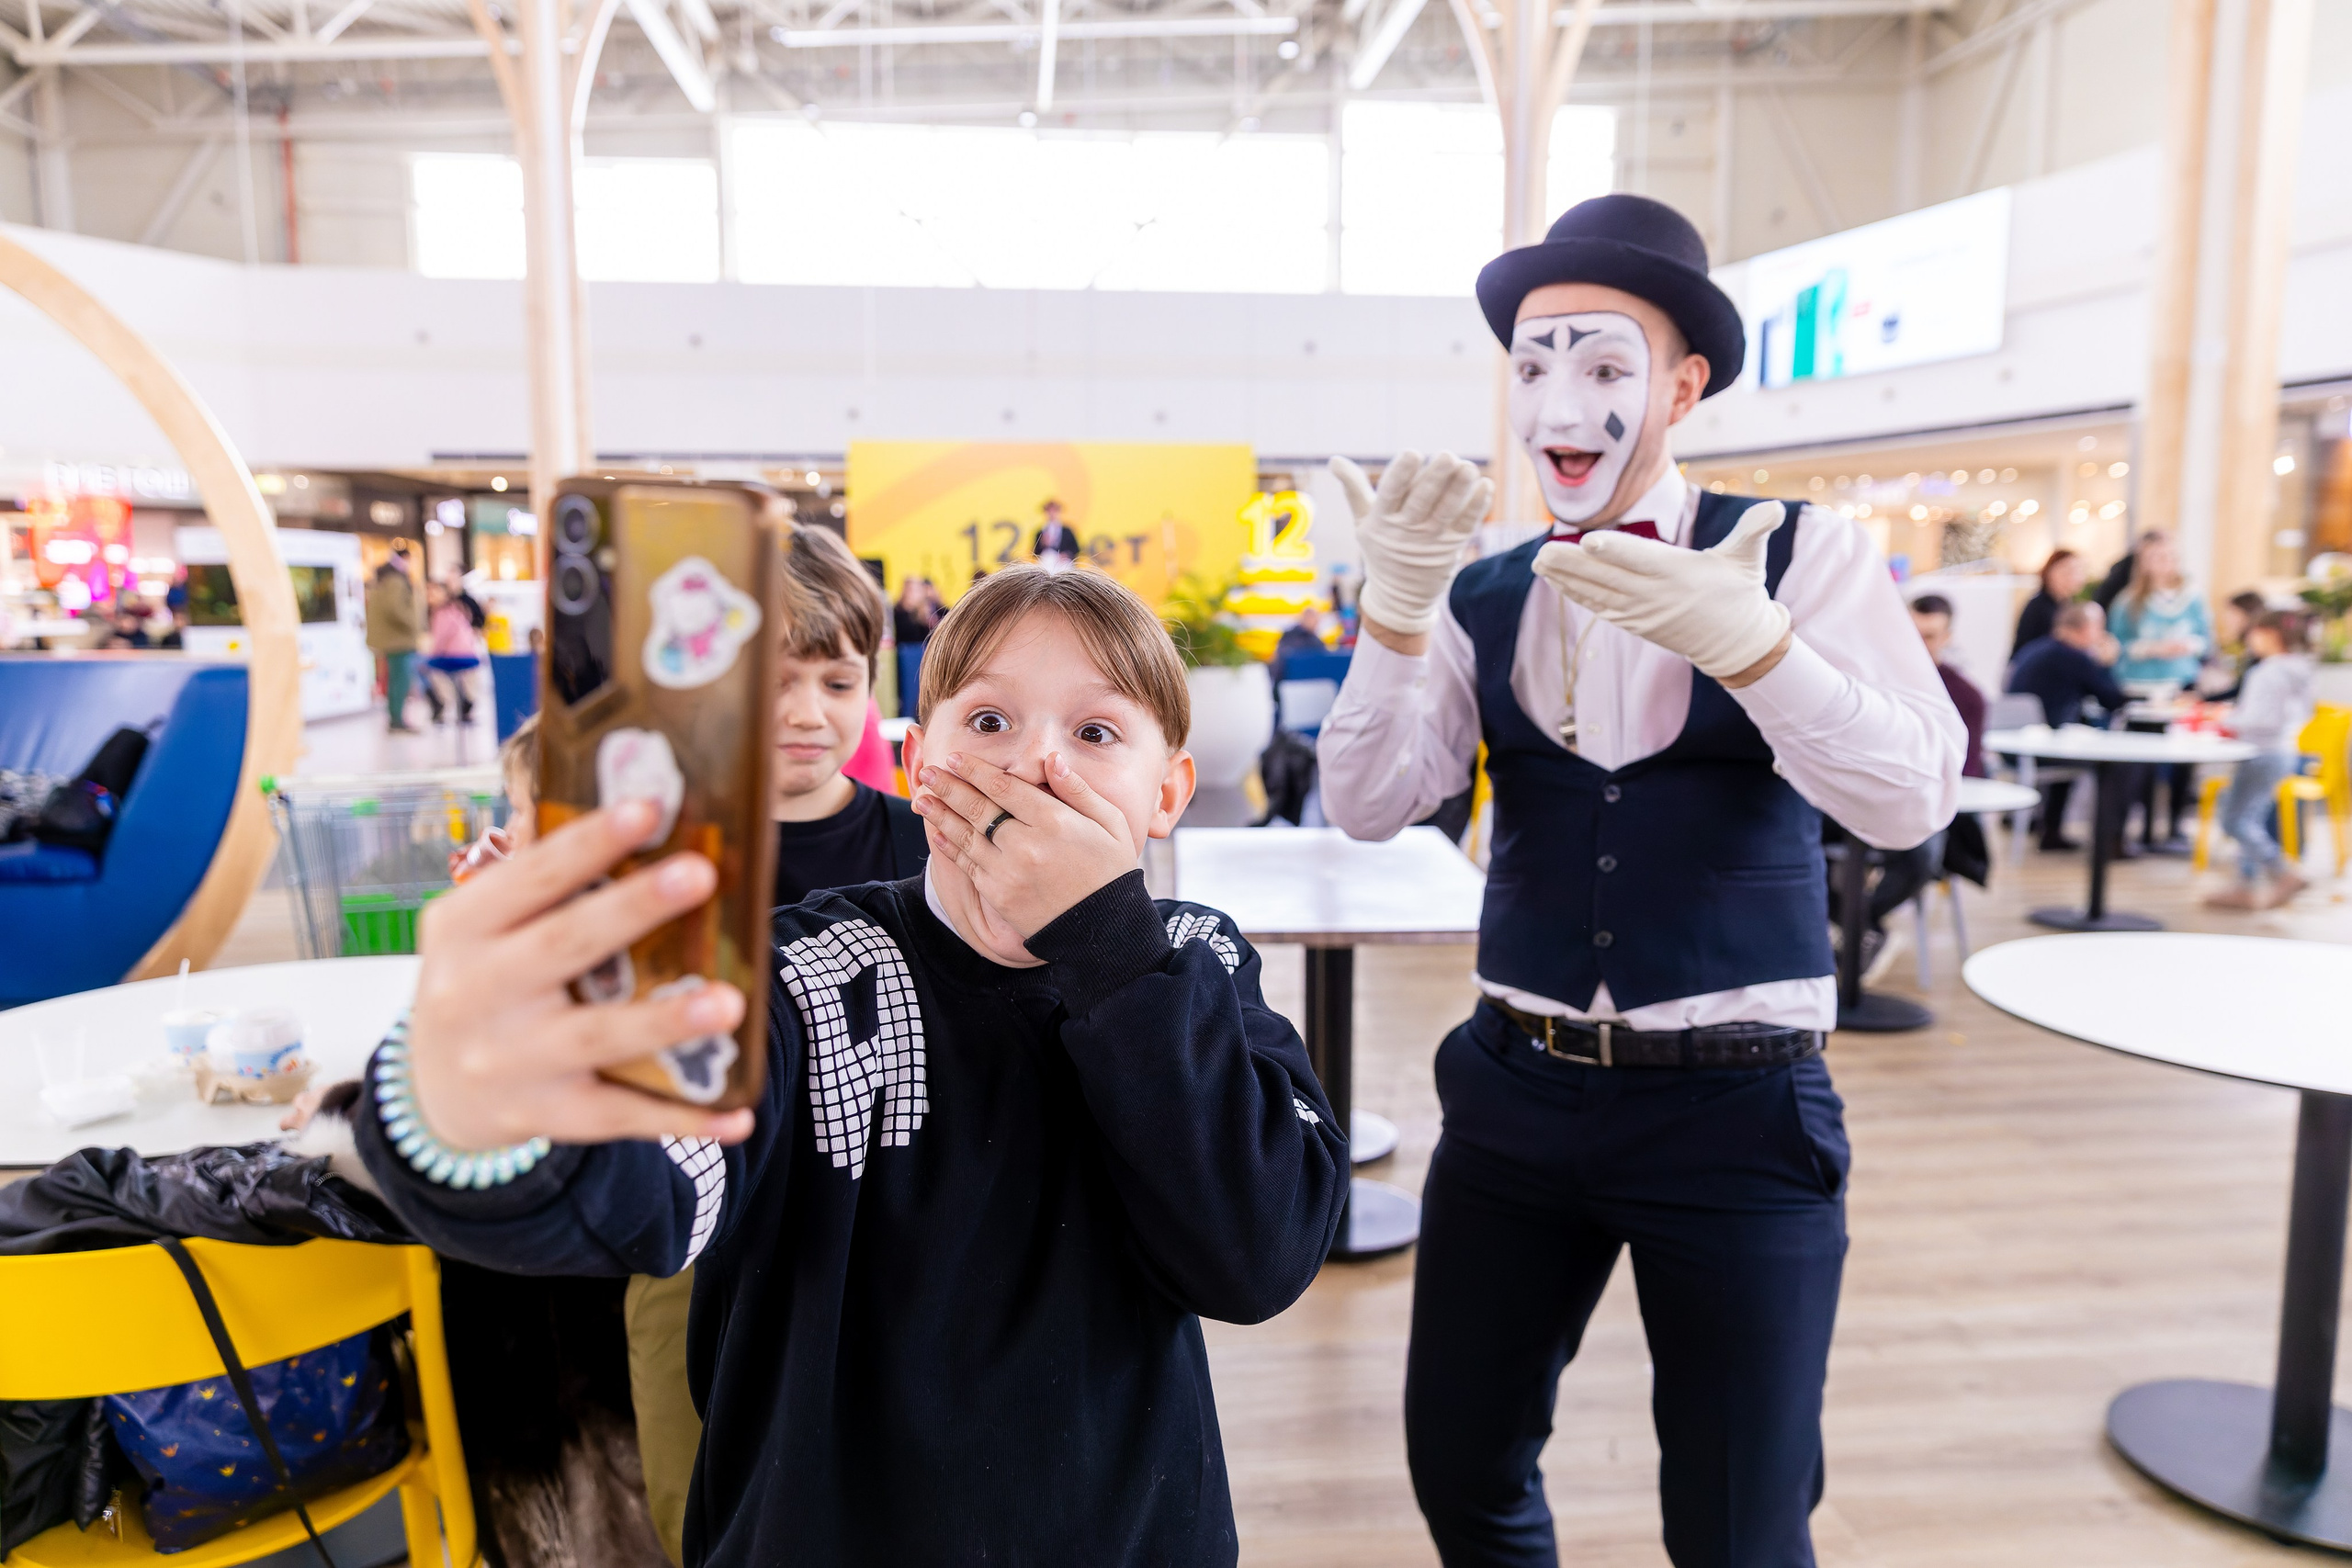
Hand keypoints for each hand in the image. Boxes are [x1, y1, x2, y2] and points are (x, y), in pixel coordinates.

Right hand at [404, 800, 753, 1151]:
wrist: (436, 1090)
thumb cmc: (488, 979)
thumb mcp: (484, 929)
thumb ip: (545, 888)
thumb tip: (653, 821)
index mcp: (462, 928)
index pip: (530, 877)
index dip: (589, 843)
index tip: (648, 807)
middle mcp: (476, 992)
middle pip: (564, 945)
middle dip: (633, 909)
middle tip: (700, 874)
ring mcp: (509, 1059)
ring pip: (596, 1037)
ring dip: (665, 1021)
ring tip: (730, 1003)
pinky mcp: (544, 1114)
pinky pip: (620, 1115)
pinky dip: (681, 1119)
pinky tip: (738, 1115)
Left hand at [913, 752, 1138, 938]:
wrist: (1104, 929)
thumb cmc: (1111, 871)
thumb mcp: (1110, 823)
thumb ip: (1078, 790)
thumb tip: (1051, 760)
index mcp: (1054, 821)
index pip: (1004, 786)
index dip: (975, 770)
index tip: (955, 758)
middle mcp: (1026, 844)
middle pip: (978, 807)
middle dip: (949, 787)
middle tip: (929, 771)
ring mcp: (1008, 871)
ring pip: (965, 835)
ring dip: (939, 814)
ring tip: (921, 798)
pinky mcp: (999, 895)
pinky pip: (967, 865)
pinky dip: (949, 846)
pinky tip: (937, 833)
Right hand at [1330, 451, 1492, 637]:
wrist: (1400, 598)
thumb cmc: (1381, 549)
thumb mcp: (1363, 522)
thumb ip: (1353, 489)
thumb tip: (1334, 459)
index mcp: (1382, 520)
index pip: (1390, 494)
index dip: (1401, 474)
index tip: (1412, 453)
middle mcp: (1407, 530)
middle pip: (1422, 501)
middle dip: (1435, 478)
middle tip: (1448, 455)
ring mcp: (1432, 540)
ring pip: (1447, 511)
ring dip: (1460, 488)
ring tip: (1469, 467)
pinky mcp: (1453, 546)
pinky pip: (1467, 524)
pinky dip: (1477, 506)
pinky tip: (1485, 485)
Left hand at [1531, 499, 1792, 680]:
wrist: (1736, 643)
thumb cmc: (1741, 591)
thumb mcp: (1750, 558)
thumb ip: (1756, 530)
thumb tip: (1778, 507)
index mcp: (1679, 574)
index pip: (1642, 559)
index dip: (1615, 550)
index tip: (1587, 541)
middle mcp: (1655, 595)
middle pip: (1608, 577)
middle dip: (1572, 565)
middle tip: (1542, 551)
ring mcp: (1642, 612)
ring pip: (1598, 593)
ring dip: (1566, 579)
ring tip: (1539, 562)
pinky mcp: (1635, 624)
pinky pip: (1600, 608)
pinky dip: (1576, 595)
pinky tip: (1555, 582)